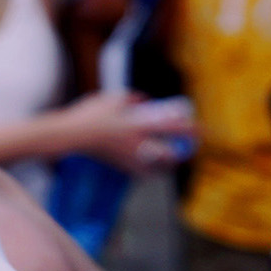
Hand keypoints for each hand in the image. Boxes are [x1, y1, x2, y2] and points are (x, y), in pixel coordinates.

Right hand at [58, 90, 195, 172]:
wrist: (70, 136)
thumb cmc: (89, 115)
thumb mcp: (112, 99)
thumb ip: (131, 98)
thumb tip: (144, 100)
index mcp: (138, 126)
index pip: (172, 128)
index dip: (189, 129)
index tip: (200, 129)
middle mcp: (136, 144)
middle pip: (168, 154)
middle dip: (180, 153)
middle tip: (185, 150)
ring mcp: (127, 157)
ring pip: (155, 168)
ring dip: (166, 165)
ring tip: (170, 160)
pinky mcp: (118, 165)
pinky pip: (140, 172)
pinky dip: (148, 172)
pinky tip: (151, 169)